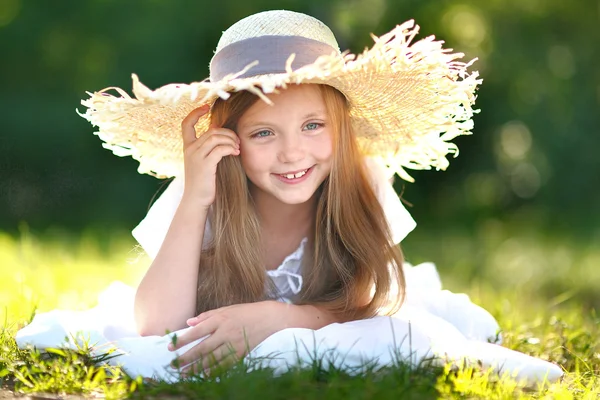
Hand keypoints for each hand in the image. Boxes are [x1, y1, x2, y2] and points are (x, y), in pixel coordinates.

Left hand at [168, 301, 283, 374]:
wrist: (272, 319)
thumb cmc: (248, 312)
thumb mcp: (228, 309)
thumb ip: (207, 315)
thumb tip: (189, 322)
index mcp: (221, 319)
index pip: (197, 331)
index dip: (183, 340)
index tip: (170, 347)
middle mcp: (226, 332)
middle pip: (202, 348)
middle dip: (186, 357)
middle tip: (174, 364)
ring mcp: (235, 344)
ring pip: (212, 359)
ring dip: (196, 367)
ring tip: (185, 373)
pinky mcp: (242, 353)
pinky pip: (225, 365)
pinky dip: (214, 371)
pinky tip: (204, 375)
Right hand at [180, 105, 239, 208]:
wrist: (196, 200)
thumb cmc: (203, 182)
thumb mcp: (203, 161)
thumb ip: (208, 146)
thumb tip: (218, 128)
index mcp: (188, 147)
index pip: (186, 123)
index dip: (195, 113)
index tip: (206, 107)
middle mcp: (190, 149)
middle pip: (211, 130)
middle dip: (228, 133)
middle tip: (237, 141)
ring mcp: (196, 156)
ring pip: (216, 137)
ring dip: (231, 140)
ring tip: (237, 147)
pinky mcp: (205, 165)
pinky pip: (220, 149)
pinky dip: (230, 148)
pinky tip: (235, 153)